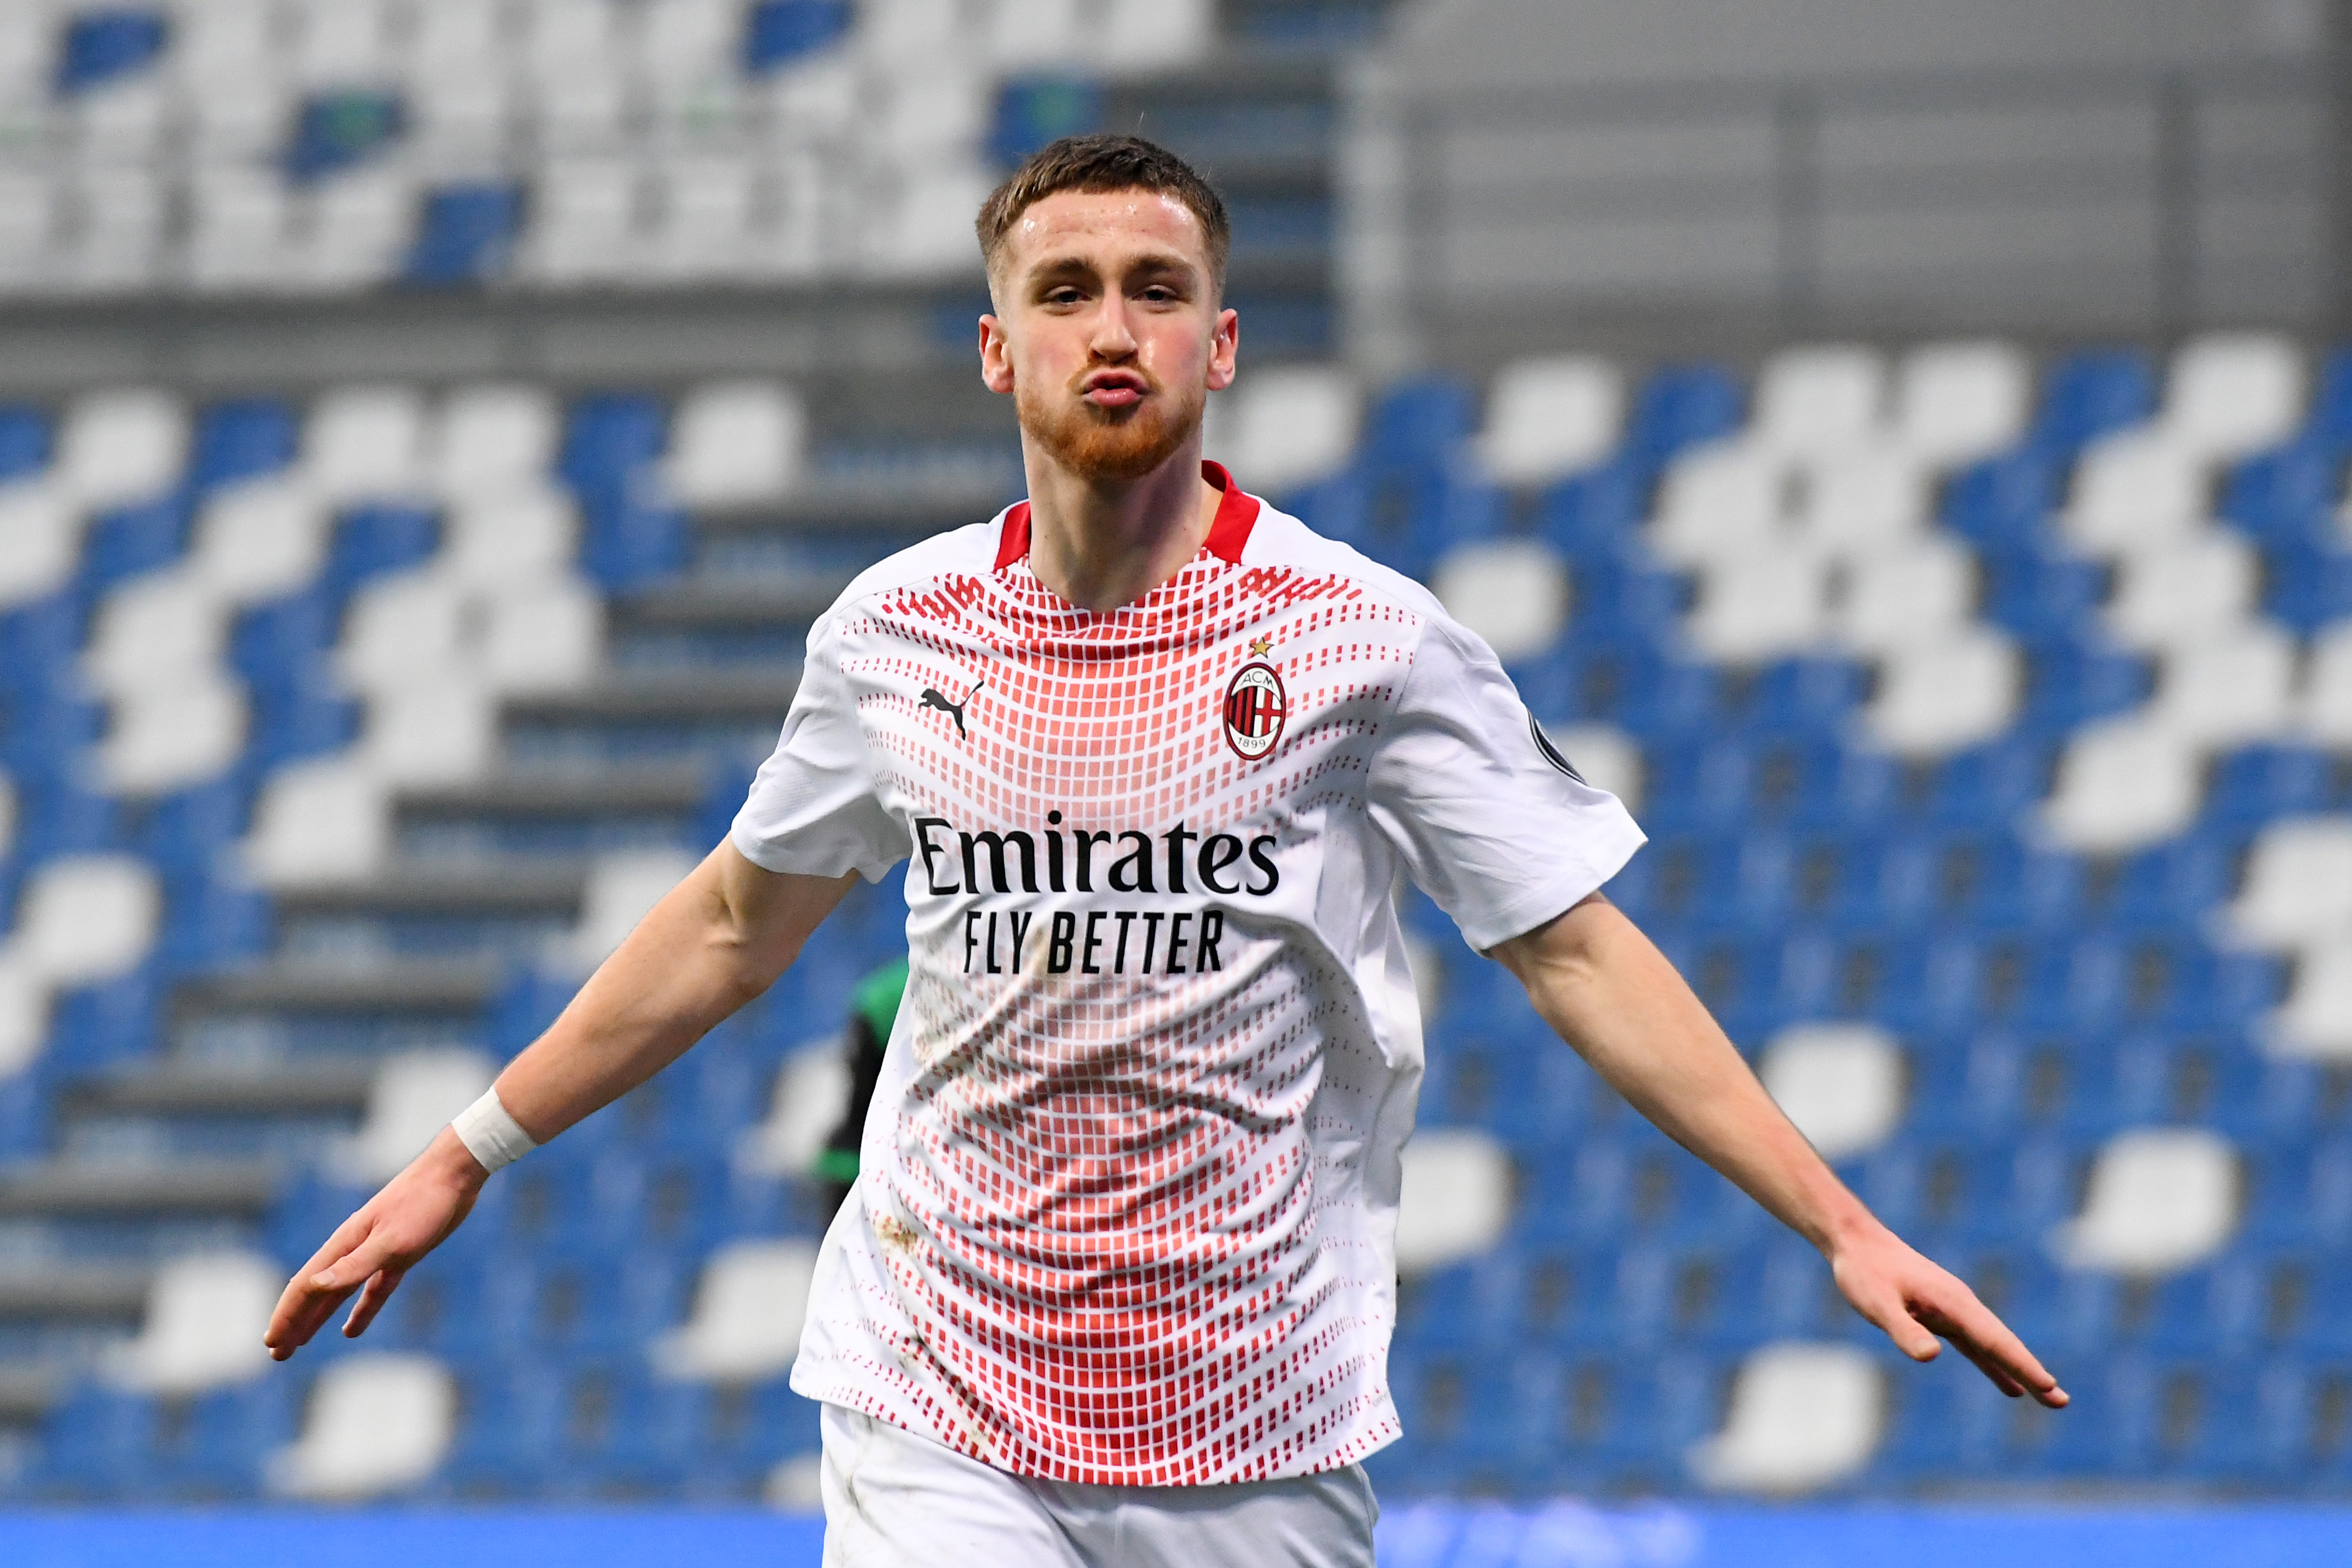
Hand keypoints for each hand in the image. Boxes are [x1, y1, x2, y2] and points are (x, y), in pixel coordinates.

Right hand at [263, 1127, 488, 1360]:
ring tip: (299, 1343)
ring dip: (318, 1318)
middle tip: (276, 1354)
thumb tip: (314, 1286)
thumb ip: (354, 1265)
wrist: (454, 1175)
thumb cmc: (423, 1204)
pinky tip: (351, 1331)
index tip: (270, 1344)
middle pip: (315, 1293)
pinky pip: (373, 1290)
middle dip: (294, 1323)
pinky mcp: (400, 1255)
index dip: (287, 1316)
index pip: (305, 1286)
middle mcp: (353, 1249)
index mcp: (345, 1245)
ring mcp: (376, 1252)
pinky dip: (361, 1311)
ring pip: (338, 1293)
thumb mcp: (391, 1241)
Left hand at [1829, 1220, 2068, 1407]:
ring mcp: (1954, 1311)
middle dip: (2032, 1372)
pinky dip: (1994, 1365)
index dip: (2021, 1365)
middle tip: (2061, 1402)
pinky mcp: (1942, 1316)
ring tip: (2048, 1397)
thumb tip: (1933, 1355)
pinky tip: (2008, 1386)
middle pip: (2003, 1344)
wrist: (1856, 1243)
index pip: (1995, 1340)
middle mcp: (1961, 1306)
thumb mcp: (1877, 1303)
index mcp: (1953, 1303)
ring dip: (2019, 1371)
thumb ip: (1904, 1329)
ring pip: (1993, 1346)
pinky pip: (1976, 1346)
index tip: (2048, 1387)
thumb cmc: (1864, 1272)